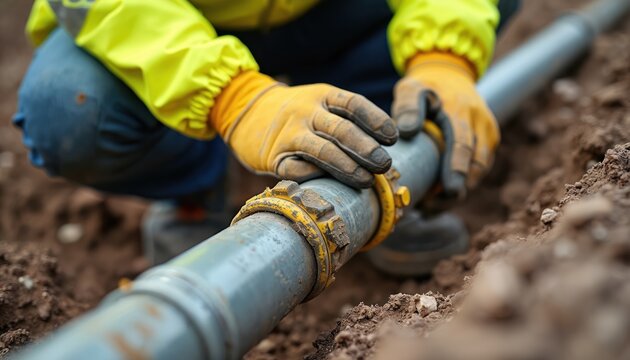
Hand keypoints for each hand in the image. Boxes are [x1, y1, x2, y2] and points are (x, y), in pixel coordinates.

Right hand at [210, 71, 397, 187]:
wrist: (247, 112)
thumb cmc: (299, 112)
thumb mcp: (322, 102)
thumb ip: (349, 118)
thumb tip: (388, 144)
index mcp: (323, 94)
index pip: (354, 104)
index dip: (376, 120)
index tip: (393, 137)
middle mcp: (305, 111)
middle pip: (341, 130)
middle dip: (367, 149)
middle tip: (385, 164)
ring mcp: (288, 134)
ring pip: (322, 152)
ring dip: (348, 168)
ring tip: (368, 181)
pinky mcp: (273, 156)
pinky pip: (297, 170)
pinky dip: (316, 177)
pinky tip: (332, 184)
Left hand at [392, 52, 499, 196]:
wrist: (451, 77)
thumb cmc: (425, 87)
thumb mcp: (410, 89)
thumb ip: (407, 106)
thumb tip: (405, 132)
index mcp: (461, 111)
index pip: (463, 144)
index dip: (457, 169)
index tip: (450, 191)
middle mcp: (481, 123)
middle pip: (475, 165)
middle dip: (455, 190)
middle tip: (429, 208)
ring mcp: (489, 134)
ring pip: (479, 172)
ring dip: (458, 192)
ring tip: (429, 207)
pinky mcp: (489, 143)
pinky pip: (479, 170)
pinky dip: (462, 186)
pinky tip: (439, 199)